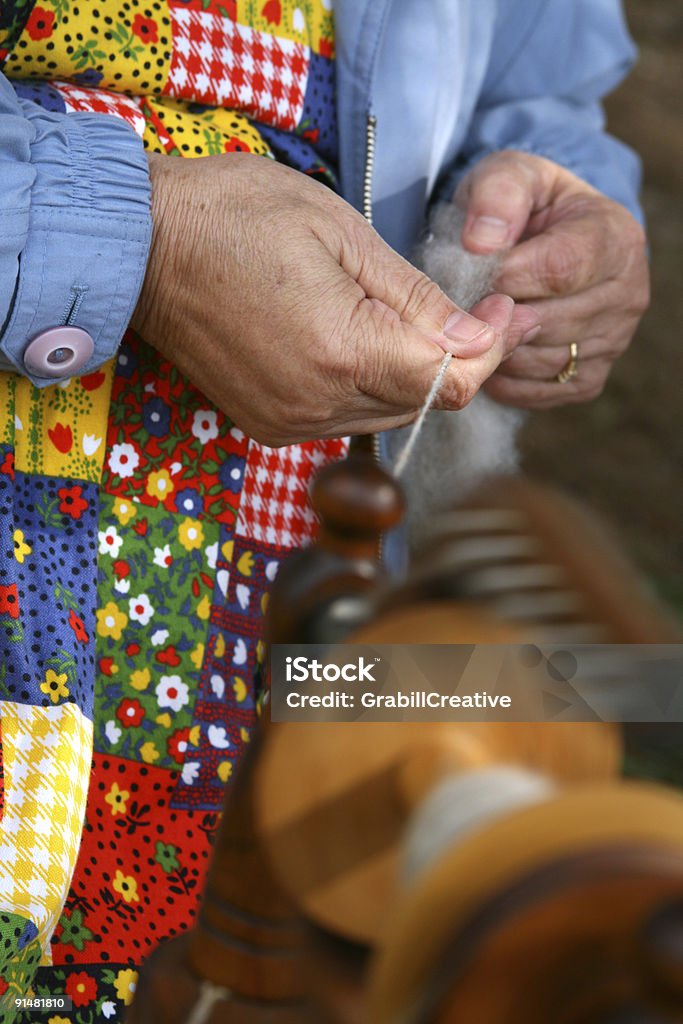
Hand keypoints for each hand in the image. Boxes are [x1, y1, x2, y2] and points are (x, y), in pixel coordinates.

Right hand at [132, 154, 538, 445]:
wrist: (143, 245)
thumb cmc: (238, 215)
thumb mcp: (343, 233)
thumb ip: (417, 298)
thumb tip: (479, 337)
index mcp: (341, 352)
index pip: (452, 382)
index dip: (491, 348)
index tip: (500, 308)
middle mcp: (317, 405)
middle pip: (426, 404)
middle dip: (457, 360)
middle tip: (464, 309)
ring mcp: (288, 422)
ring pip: (389, 416)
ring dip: (413, 375)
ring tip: (403, 318)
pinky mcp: (268, 425)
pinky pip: (346, 418)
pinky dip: (369, 387)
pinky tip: (358, 343)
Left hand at [455, 151, 648, 408]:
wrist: (542, 239)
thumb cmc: (523, 206)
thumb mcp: (508, 176)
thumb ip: (496, 195)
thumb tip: (481, 243)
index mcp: (616, 238)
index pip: (558, 269)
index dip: (503, 277)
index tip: (468, 272)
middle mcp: (628, 293)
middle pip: (548, 321)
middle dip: (495, 315)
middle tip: (461, 304)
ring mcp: (615, 340)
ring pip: (542, 361)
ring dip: (497, 350)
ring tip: (473, 325)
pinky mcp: (591, 375)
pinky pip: (544, 391)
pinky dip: (507, 381)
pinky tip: (489, 355)